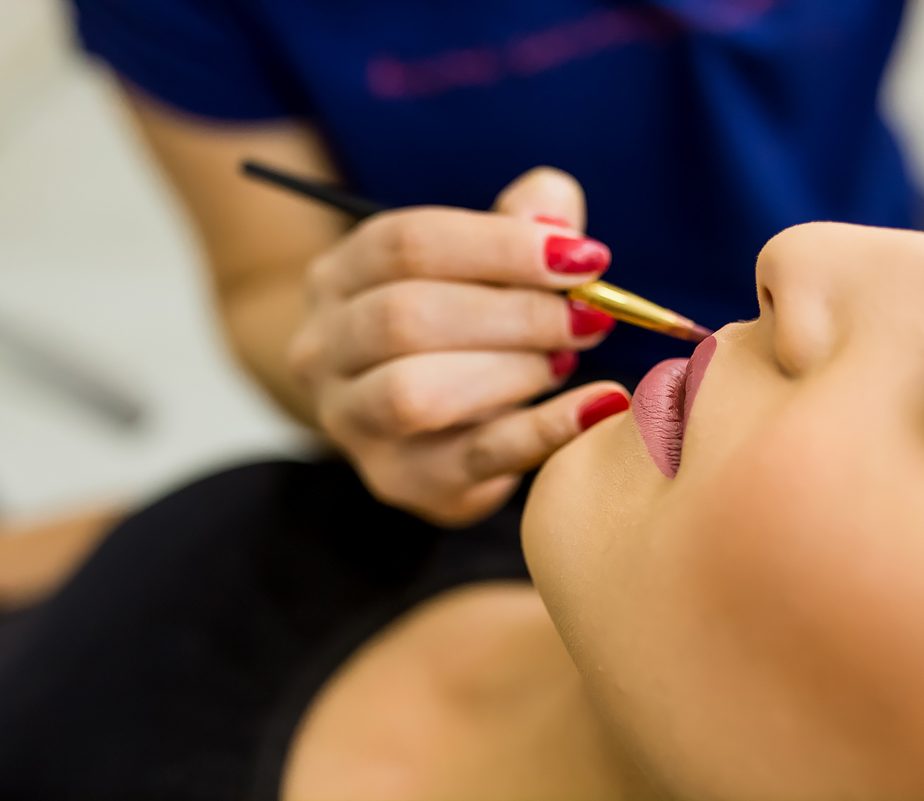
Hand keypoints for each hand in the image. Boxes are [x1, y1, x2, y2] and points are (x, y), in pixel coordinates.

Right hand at [289, 168, 629, 525]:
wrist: (402, 421)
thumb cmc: (453, 325)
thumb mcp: (475, 264)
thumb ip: (515, 224)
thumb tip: (555, 210)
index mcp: (341, 275)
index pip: (406, 244)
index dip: (501, 245)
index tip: (584, 257)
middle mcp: (325, 348)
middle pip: (406, 317)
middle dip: (516, 314)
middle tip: (590, 318)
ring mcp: (351, 421)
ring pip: (416, 393)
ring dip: (512, 371)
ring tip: (564, 361)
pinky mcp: (398, 479)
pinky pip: (473, 458)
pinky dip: (544, 430)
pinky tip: (599, 407)